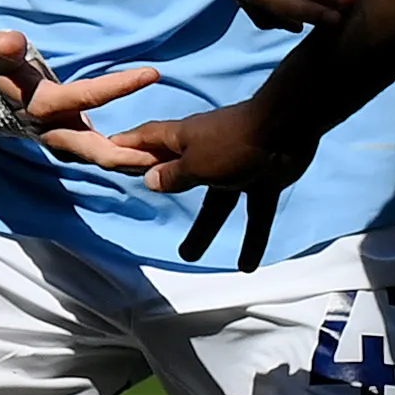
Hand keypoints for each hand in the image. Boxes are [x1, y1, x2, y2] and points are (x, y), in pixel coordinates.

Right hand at [0, 27, 166, 173]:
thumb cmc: (0, 72)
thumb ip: (3, 48)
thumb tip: (11, 41)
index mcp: (44, 107)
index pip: (87, 97)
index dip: (119, 86)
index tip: (153, 74)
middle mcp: (57, 133)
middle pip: (100, 151)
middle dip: (134, 154)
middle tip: (171, 151)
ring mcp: (67, 145)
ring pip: (106, 160)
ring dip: (137, 162)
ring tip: (174, 159)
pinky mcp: (76, 147)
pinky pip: (107, 156)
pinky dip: (130, 158)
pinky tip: (158, 156)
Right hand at [111, 99, 311, 270]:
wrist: (285, 129)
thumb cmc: (231, 142)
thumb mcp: (194, 163)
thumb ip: (173, 175)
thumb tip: (150, 180)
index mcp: (184, 140)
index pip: (148, 141)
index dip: (128, 144)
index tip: (110, 148)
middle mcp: (206, 153)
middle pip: (180, 176)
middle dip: (164, 190)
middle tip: (147, 208)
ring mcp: (236, 168)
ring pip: (217, 205)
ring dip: (204, 230)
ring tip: (188, 256)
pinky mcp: (262, 181)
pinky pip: (254, 214)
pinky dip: (252, 239)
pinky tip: (246, 265)